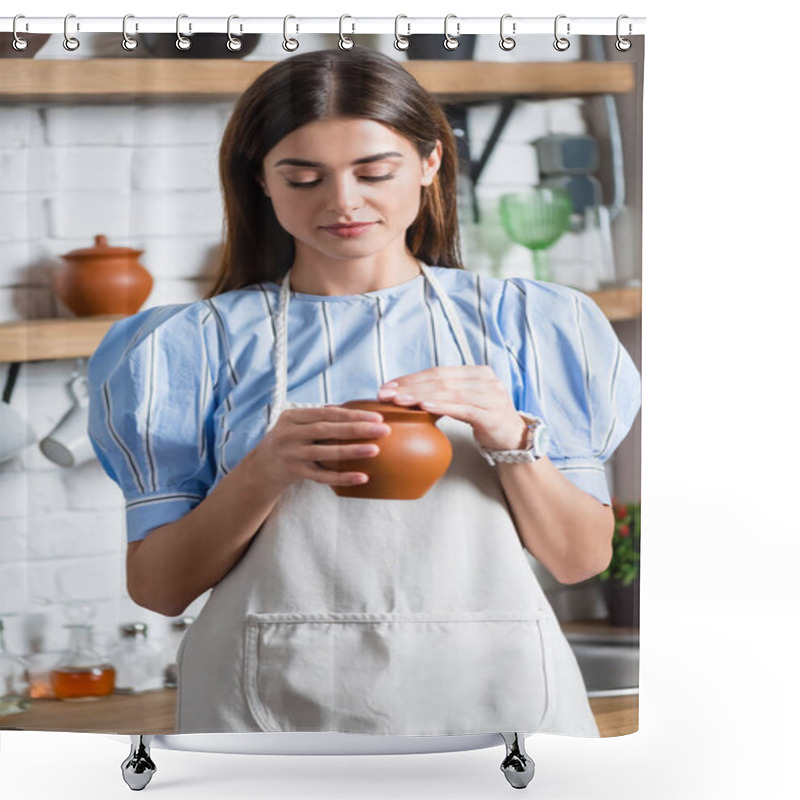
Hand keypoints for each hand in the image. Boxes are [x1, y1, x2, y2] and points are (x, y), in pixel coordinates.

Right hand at [252, 406, 390, 488]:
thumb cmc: (289, 441)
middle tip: (383, 430)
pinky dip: (342, 477)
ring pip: (324, 453)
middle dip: (356, 428)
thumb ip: (320, 417)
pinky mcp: (294, 472)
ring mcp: (291, 454)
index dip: (352, 414)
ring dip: (351, 451)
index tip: (377, 417)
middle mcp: (289, 434)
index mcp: (292, 417)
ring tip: (375, 450)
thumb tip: (358, 410)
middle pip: (326, 430)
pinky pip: (321, 476)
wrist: (261, 468)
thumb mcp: (296, 424)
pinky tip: (362, 477)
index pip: (326, 412)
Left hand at [377, 366, 527, 450]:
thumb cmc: (484, 419)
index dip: (411, 378)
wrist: (514, 440)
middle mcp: (486, 379)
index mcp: (477, 372)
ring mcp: (492, 396)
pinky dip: (443, 406)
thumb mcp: (464, 401)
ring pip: (449, 392)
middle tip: (386, 394)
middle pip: (441, 380)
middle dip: (410, 386)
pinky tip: (425, 407)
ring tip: (400, 401)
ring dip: (421, 395)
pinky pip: (463, 408)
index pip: (438, 371)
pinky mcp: (493, 414)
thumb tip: (405, 391)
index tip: (387, 386)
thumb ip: (444, 392)